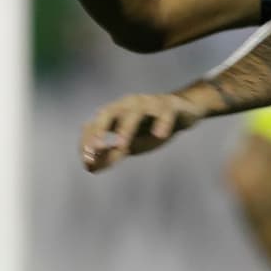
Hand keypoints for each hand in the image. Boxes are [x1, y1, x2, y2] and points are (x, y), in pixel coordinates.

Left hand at [79, 92, 206, 171]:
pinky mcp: (169, 106)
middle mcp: (127, 105)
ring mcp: (148, 103)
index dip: (88, 142)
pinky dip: (161, 123)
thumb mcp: (130, 145)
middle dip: (100, 130)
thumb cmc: (150, 129)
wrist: (183, 113)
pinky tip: (159, 135)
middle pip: (108, 112)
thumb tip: (89, 167)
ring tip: (122, 145)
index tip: (87, 160)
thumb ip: (110, 154)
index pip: (94, 125)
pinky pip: (164, 113)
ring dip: (126, 128)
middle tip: (96, 149)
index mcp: (115, 113)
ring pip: (135, 112)